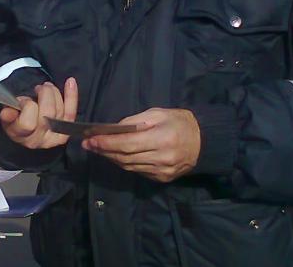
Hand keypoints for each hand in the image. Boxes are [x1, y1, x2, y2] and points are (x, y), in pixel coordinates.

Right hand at [0, 78, 77, 149]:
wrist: (27, 130)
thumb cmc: (15, 119)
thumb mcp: (7, 115)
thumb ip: (7, 113)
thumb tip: (8, 112)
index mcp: (21, 136)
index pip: (27, 123)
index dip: (27, 106)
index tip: (23, 99)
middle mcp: (38, 140)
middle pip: (47, 114)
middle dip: (44, 94)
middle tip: (38, 88)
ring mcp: (54, 138)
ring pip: (59, 110)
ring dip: (54, 93)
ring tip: (47, 87)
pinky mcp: (65, 132)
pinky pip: (71, 113)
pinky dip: (71, 96)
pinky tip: (70, 82)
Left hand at [82, 108, 199, 182]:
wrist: (204, 141)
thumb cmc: (179, 122)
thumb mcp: (157, 113)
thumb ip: (134, 122)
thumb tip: (114, 130)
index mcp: (162, 139)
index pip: (127, 144)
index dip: (107, 143)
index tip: (90, 139)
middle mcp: (161, 158)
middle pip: (126, 158)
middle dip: (105, 151)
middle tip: (89, 144)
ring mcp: (162, 171)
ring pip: (129, 167)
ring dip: (112, 158)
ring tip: (99, 149)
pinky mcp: (162, 179)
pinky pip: (138, 172)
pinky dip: (125, 164)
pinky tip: (116, 156)